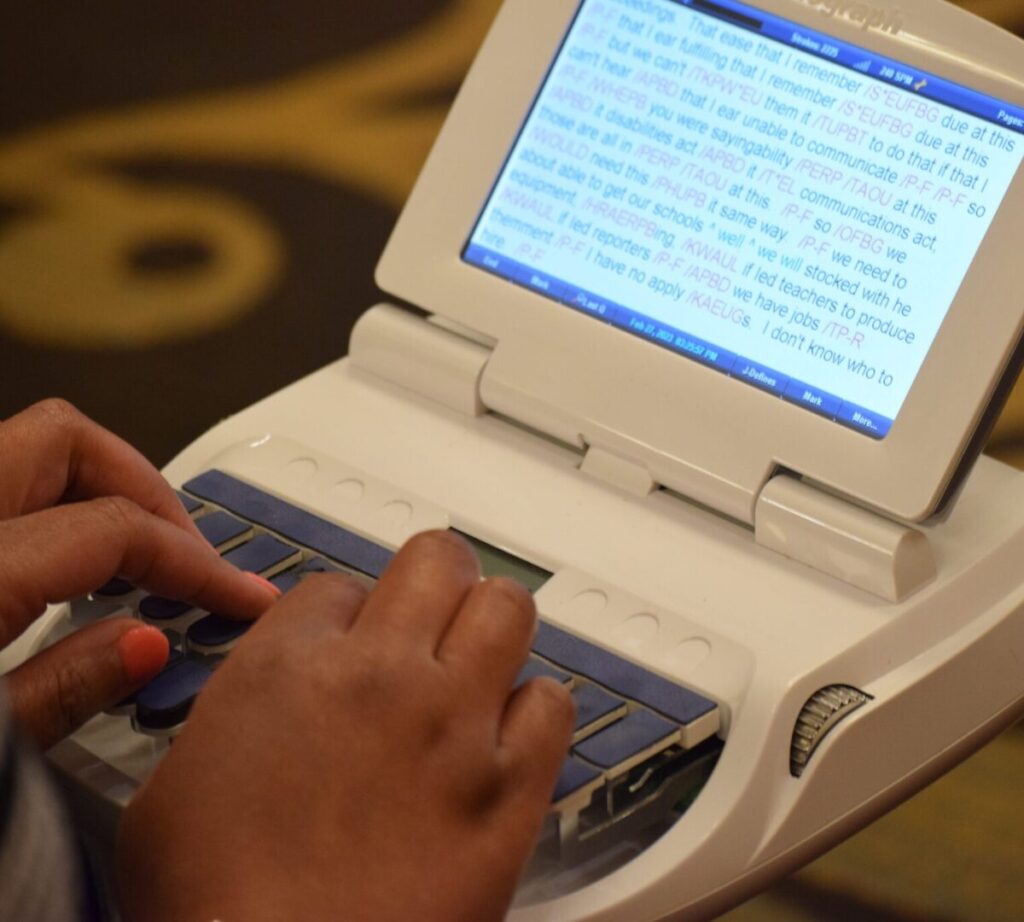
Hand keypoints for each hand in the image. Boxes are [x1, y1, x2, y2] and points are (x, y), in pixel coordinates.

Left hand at [0, 399, 278, 747]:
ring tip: (138, 555)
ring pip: (29, 451)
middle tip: (189, 553)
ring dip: (97, 488)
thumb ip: (58, 691)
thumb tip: (144, 648)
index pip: (116, 528)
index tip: (243, 597)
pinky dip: (51, 508)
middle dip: (147, 488)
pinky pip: (3, 488)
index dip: (197, 562)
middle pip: (67, 441)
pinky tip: (66, 568)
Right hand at [117, 531, 574, 921]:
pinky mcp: (510, 788)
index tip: (349, 640)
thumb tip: (270, 701)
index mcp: (287, 667)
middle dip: (434, 579)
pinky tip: (510, 733)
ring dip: (491, 625)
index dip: (345, 611)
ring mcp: (453, 726)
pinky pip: (552, 704)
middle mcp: (379, 676)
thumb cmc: (212, 906)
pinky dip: (535, 710)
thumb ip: (237, 717)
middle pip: (436, 560)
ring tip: (478, 658)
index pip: (337, 584)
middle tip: (430, 612)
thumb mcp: (176, 791)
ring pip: (506, 608)